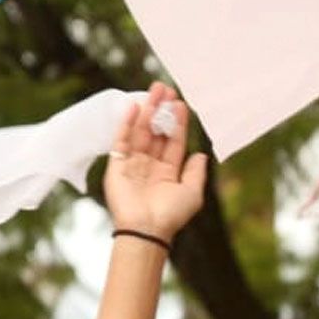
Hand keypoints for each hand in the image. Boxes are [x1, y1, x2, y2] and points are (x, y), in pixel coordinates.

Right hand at [103, 82, 207, 239]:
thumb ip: (196, 172)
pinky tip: (135, 107)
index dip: (177, 123)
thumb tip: (201, 154)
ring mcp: (132, 165)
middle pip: (155, 132)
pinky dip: (126, 124)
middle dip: (161, 110)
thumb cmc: (171, 215)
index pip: (173, 142)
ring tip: (154, 90)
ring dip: (147, 111)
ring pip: (140, 132)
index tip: (181, 104)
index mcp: (167, 173)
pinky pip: (121, 140)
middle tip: (165, 88)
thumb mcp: (192, 193)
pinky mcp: (116, 166)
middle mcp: (149, 167)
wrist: (146, 229)